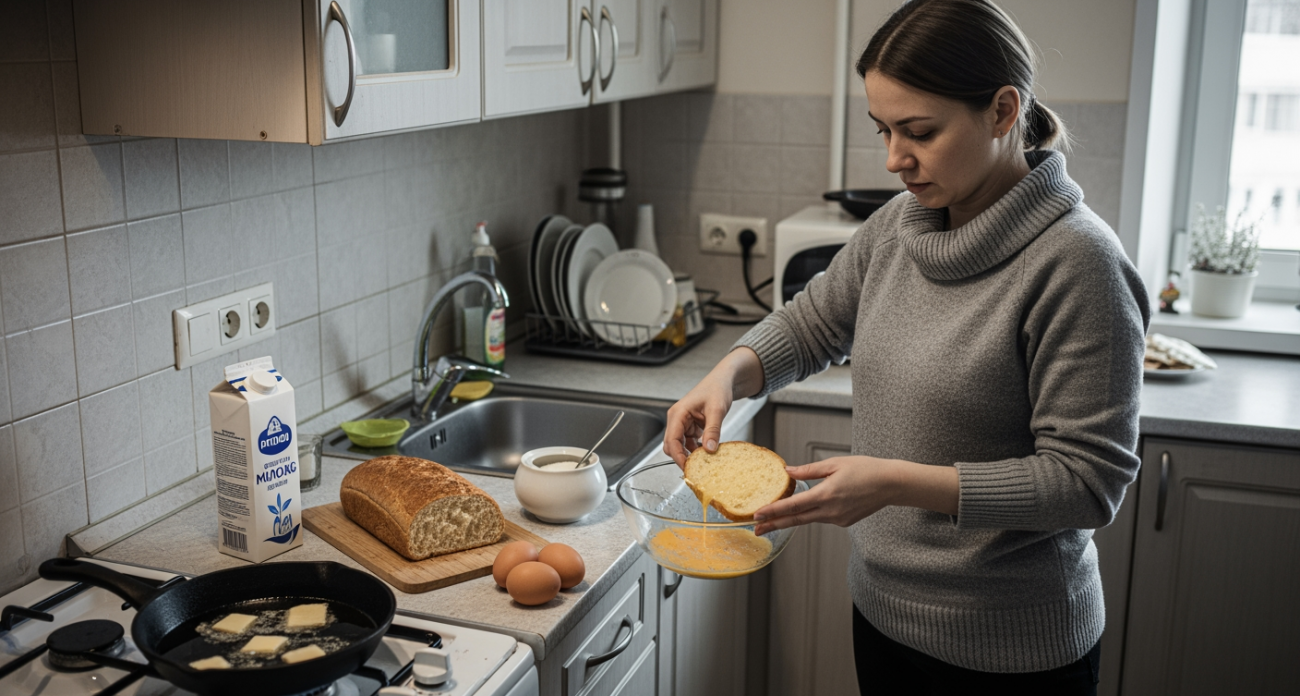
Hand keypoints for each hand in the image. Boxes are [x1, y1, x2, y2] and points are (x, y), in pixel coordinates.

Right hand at [662, 372, 732, 467]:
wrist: (724, 381)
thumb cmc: (717, 388)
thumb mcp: (716, 410)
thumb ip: (712, 430)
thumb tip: (710, 449)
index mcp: (678, 414)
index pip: (671, 440)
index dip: (678, 456)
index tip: (687, 468)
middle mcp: (677, 419)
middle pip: (672, 445)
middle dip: (682, 457)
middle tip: (696, 469)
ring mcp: (683, 424)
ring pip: (680, 446)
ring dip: (690, 454)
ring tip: (704, 461)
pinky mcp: (691, 427)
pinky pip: (689, 443)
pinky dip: (696, 449)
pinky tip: (707, 452)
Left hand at [752, 456, 958, 534]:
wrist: (890, 484)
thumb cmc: (865, 469)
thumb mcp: (834, 463)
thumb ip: (809, 470)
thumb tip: (788, 472)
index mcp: (826, 494)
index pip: (793, 506)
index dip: (774, 511)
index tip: (758, 515)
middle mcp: (830, 511)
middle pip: (796, 520)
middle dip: (774, 525)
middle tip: (756, 529)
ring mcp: (838, 519)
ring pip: (808, 520)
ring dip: (789, 521)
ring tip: (771, 522)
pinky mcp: (844, 521)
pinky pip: (822, 518)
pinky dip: (810, 515)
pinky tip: (803, 511)